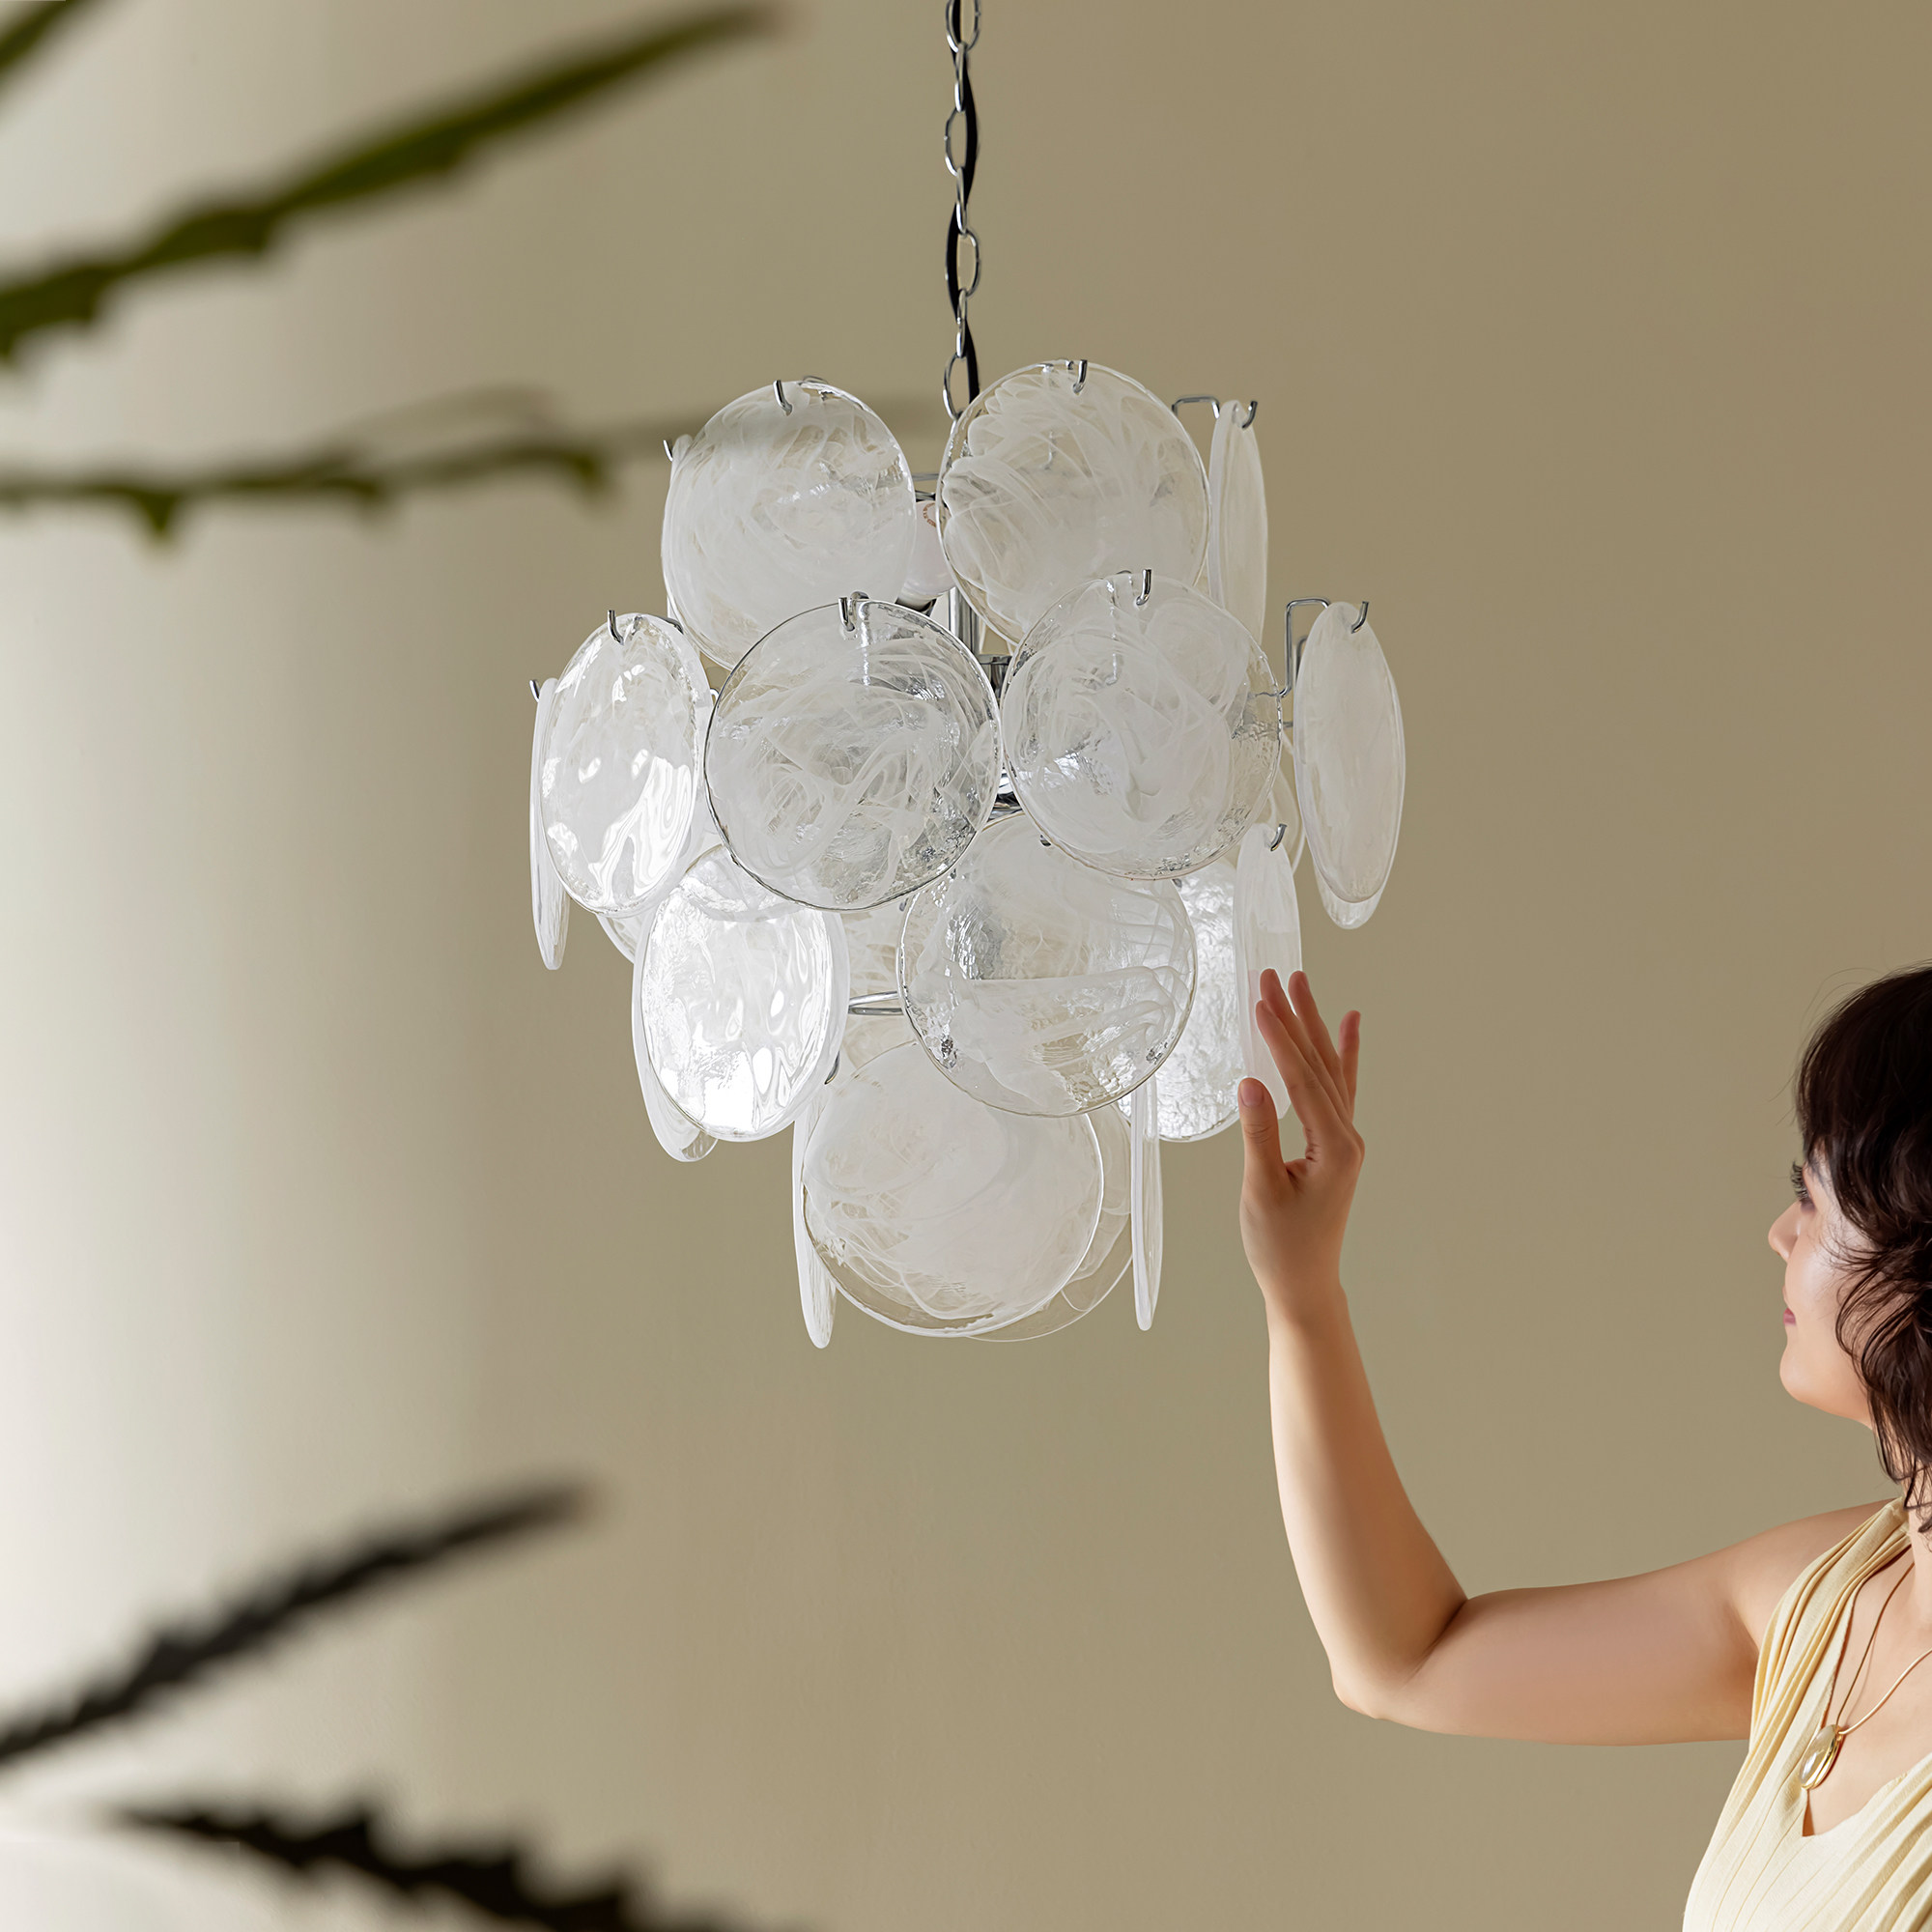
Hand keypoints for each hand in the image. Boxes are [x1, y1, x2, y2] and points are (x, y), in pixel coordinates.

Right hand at [1238, 969, 1363, 1324]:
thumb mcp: (1261, 1192)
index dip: (1279, 1039)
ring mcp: (1346, 1140)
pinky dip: (1342, 1054)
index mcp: (1334, 1148)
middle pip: (1319, 1066)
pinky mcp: (1336, 1145)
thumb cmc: (1279, 1246)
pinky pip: (1340, 1088)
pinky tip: (1349, 1023)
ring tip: (1301, 985)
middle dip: (1296, 1018)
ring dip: (1314, 1026)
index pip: (1302, 1080)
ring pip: (1329, 1071)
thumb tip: (1249, 1083)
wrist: (1303, 1285)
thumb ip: (1258, 1136)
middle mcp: (1347, 1138)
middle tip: (1275, 976)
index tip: (1260, 1001)